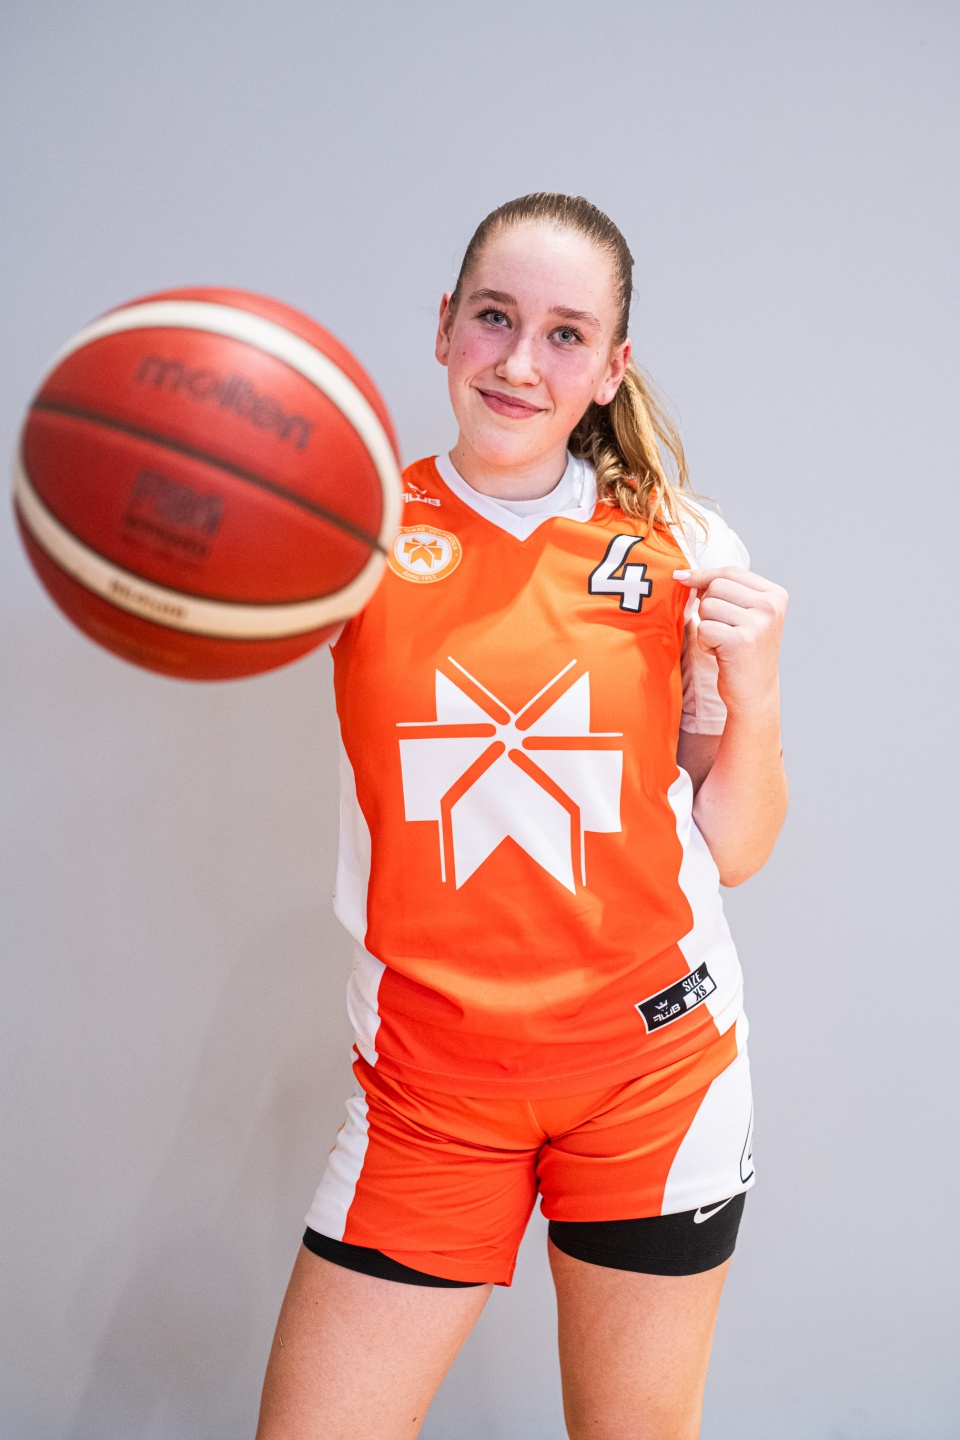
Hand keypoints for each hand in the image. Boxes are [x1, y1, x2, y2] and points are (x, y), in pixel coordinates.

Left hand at [673, 566, 787, 716]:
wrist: (754, 693)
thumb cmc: (743, 651)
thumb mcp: (743, 614)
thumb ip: (722, 590)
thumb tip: (681, 573)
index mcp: (775, 595)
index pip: (730, 571)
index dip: (704, 576)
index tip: (683, 579)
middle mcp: (770, 606)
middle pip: (716, 586)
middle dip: (708, 607)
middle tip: (723, 629)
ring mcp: (758, 623)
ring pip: (707, 606)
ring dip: (706, 626)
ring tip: (723, 642)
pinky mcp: (740, 641)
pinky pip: (703, 628)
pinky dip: (704, 642)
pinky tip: (720, 653)